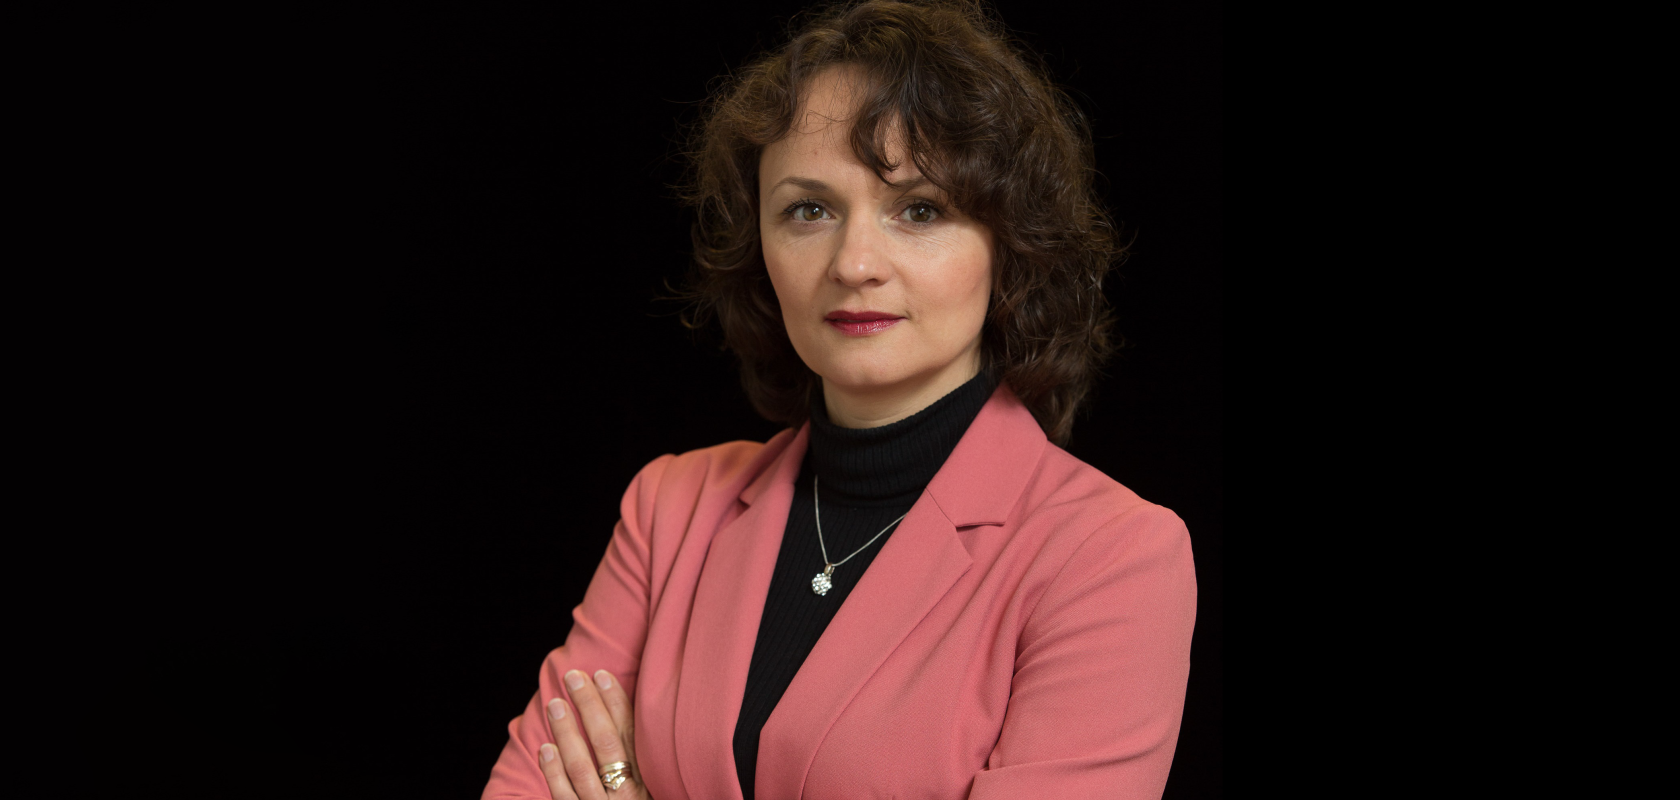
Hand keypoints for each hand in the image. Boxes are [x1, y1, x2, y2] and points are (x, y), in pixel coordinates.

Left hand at [538, 669, 650, 799]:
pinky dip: (553, 771)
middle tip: (573, 677)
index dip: (615, 702)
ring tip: (555, 704)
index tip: (601, 675)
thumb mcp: (650, 788)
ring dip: (567, 732)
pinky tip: (545, 748)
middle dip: (589, 706)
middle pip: (607, 743)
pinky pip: (563, 796)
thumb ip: (638, 761)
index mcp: (645, 781)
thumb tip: (618, 716)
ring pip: (581, 767)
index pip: (630, 733)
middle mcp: (625, 793)